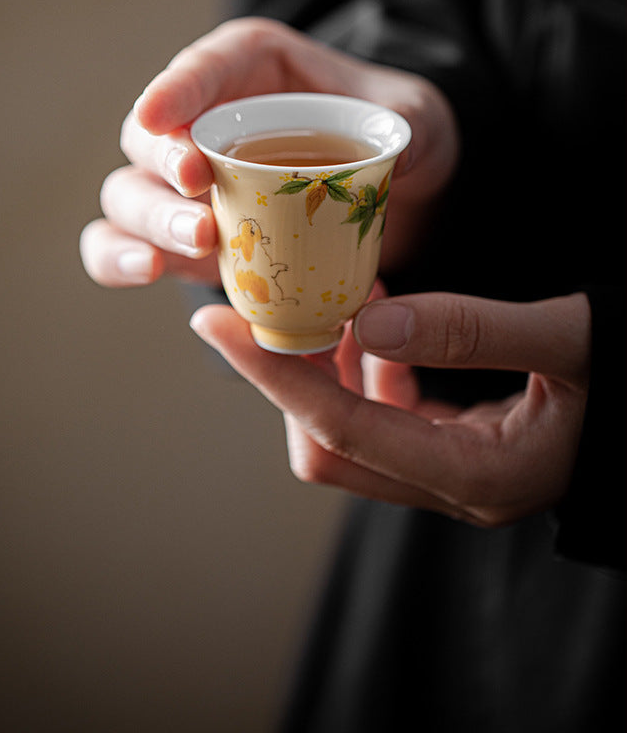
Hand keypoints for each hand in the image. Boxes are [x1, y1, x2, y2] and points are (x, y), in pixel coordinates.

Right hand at [79, 18, 459, 287]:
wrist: (396, 195)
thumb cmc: (391, 135)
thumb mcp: (413, 117)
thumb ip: (403, 124)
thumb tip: (385, 156)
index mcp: (251, 69)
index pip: (204, 69)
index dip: (174, 88)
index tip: (155, 114)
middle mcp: (203, 121)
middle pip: (150, 136)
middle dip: (163, 163)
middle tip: (198, 189)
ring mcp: (185, 183)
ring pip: (131, 193)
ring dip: (150, 218)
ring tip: (198, 242)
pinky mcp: (184, 234)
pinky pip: (129, 246)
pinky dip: (124, 259)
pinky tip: (148, 271)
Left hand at [188, 290, 590, 526]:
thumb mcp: (569, 338)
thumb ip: (473, 330)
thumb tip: (367, 321)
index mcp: (480, 474)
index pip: (341, 430)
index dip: (271, 376)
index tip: (215, 324)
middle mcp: (455, 488)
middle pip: (328, 446)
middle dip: (285, 375)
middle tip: (265, 302)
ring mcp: (453, 476)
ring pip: (350, 433)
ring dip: (326, 368)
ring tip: (331, 296)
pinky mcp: (454, 451)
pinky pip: (383, 417)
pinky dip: (364, 367)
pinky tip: (377, 317)